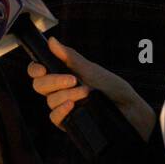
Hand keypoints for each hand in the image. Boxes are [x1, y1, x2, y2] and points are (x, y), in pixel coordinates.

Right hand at [26, 37, 156, 141]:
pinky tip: (72, 106)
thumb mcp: (91, 70)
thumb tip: (51, 40)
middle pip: (39, 86)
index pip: (38, 71)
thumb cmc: (113, 88)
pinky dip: (61, 110)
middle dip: (54, 81)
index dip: (35, 69)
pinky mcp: (69, 122)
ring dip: (67, 95)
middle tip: (73, 80)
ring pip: (49, 101)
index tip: (43, 68)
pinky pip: (54, 117)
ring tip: (87, 93)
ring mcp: (64, 107)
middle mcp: (60, 90)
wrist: (129, 110)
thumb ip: (70, 57)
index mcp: (63, 74)